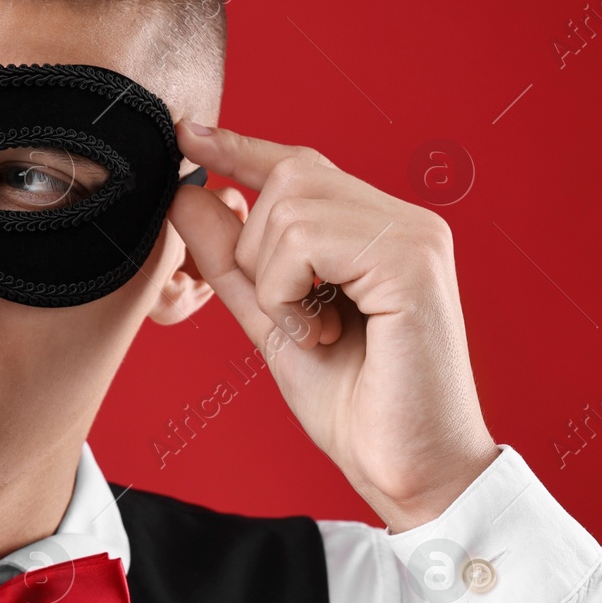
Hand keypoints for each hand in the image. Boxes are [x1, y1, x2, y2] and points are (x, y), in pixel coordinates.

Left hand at [166, 120, 500, 532]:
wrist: (407, 469)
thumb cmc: (352, 403)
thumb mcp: (272, 320)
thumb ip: (233, 261)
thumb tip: (188, 195)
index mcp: (379, 229)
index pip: (301, 165)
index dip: (240, 146)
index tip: (186, 132)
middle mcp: (406, 220)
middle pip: (288, 178)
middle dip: (257, 250)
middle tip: (291, 314)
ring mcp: (415, 235)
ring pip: (289, 210)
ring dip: (274, 281)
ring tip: (314, 330)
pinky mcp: (412, 262)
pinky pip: (306, 244)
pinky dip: (290, 294)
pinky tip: (323, 334)